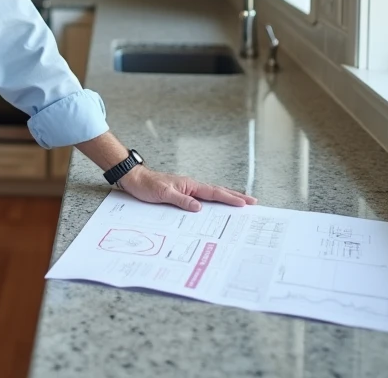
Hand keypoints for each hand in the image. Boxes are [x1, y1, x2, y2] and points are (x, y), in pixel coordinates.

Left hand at [117, 166, 256, 211]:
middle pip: (217, 191)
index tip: (245, 203)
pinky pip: (203, 197)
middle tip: (252, 201)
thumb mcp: (163, 194)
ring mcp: (187, 188)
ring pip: (212, 193)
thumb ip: (181, 201)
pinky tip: (217, 204)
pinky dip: (214, 200)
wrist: (135, 179)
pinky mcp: (182, 192)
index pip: (213, 193)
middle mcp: (191, 186)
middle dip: (235, 196)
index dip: (230, 198)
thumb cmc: (146, 185)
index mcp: (189, 185)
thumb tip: (198, 207)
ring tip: (241, 202)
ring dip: (227, 197)